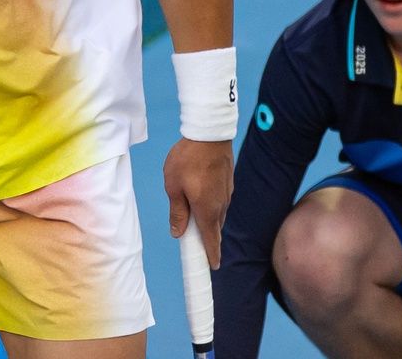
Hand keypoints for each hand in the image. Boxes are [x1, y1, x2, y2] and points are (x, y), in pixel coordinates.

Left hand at [164, 137, 232, 268]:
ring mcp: (227, 194)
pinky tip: (202, 200)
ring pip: (217, 215)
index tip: (211, 267)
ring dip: (208, 221)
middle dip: (207, 240)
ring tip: (195, 222)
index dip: (211, 255)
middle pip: (214, 229)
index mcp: (207, 210)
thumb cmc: (187, 159)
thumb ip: (177, 212)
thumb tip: (178, 233)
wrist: (209, 134)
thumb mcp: (173, 186)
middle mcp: (221, 206)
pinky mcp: (228, 183)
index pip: (211, 240)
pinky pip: (220, 202)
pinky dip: (212, 207)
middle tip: (197, 247)